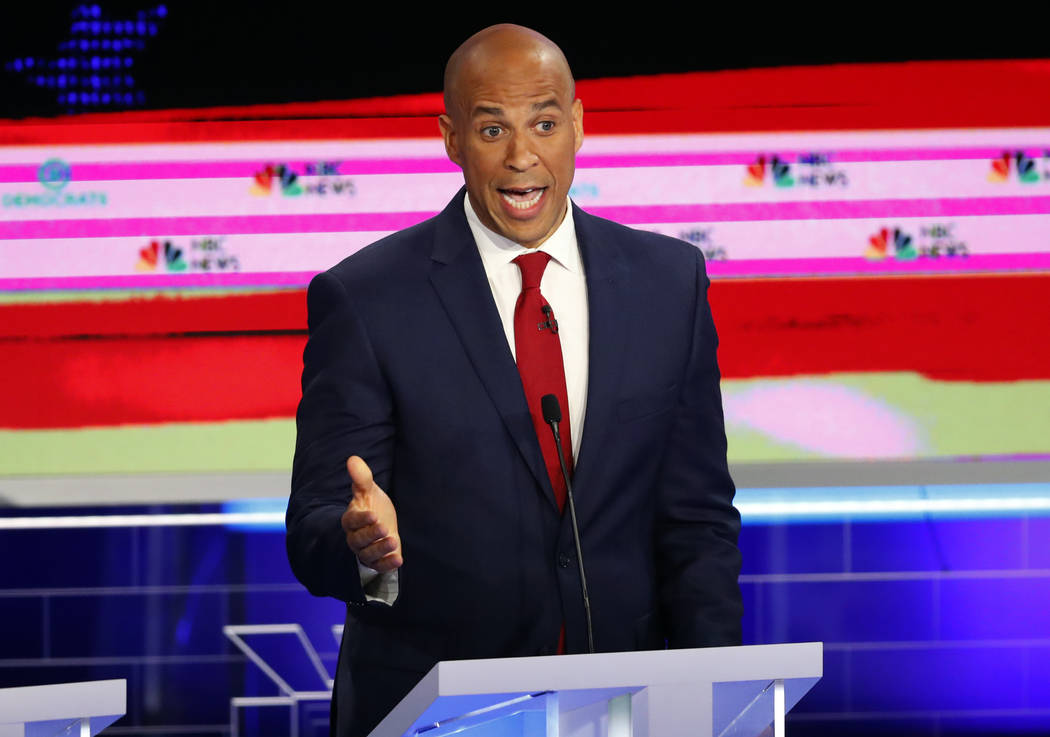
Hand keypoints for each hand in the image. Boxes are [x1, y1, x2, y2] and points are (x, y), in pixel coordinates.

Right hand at [340, 456, 402, 572]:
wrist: (383, 524)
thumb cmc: (373, 505)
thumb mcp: (369, 491)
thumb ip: (362, 477)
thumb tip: (353, 459)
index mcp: (351, 520)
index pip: (351, 521)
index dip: (361, 518)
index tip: (373, 514)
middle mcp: (355, 537)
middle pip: (358, 539)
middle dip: (371, 534)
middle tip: (384, 527)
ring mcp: (365, 551)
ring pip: (368, 554)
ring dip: (380, 549)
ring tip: (393, 541)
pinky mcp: (377, 561)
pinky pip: (379, 566)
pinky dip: (387, 564)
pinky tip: (399, 560)